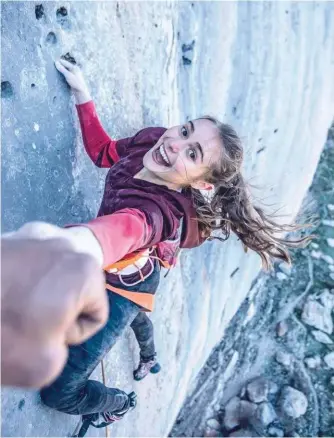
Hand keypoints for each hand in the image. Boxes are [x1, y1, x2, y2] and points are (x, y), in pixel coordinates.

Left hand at [1, 225, 107, 388]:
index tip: (46, 336)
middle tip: (31, 321)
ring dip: (41, 287)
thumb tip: (49, 326)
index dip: (73, 333)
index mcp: (84, 268)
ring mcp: (31, 232)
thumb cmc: (2, 336)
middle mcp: (62, 241)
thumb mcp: (46, 365)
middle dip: (59, 305)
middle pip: (76, 285)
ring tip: (14, 304)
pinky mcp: (7, 234)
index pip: (96, 311)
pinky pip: (27, 260)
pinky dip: (20, 275)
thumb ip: (64, 345)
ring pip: (52, 270)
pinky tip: (2, 289)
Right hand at [55, 58, 90, 103]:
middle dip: (60, 66)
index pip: (65, 63)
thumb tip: (56, 62)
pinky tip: (58, 75)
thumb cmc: (75, 82)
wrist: (81, 92)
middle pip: (65, 66)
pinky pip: (66, 75)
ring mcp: (74, 74)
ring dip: (61, 71)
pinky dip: (62, 74)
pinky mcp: (72, 79)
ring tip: (54, 70)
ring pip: (65, 71)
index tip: (53, 61)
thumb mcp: (68, 75)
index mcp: (74, 67)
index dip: (59, 62)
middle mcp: (74, 70)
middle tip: (52, 66)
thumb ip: (62, 69)